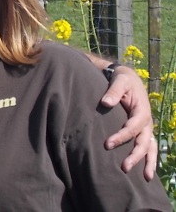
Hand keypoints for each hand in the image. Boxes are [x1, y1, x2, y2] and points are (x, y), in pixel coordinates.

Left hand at [100, 65, 156, 180]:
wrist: (128, 77)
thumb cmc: (122, 79)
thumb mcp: (119, 81)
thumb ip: (113, 91)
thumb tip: (105, 103)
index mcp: (141, 110)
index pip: (132, 127)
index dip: (121, 136)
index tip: (107, 144)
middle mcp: (146, 121)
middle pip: (143, 141)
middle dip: (135, 155)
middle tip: (123, 168)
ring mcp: (146, 127)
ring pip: (149, 147)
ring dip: (147, 162)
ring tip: (145, 178)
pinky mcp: (142, 130)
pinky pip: (148, 146)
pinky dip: (148, 159)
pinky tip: (146, 172)